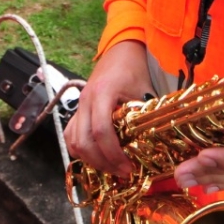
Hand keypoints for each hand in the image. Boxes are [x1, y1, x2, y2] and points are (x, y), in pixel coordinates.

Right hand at [64, 40, 152, 176]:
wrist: (122, 49)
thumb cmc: (135, 68)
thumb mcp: (144, 90)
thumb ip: (145, 116)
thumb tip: (153, 145)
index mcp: (103, 92)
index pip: (101, 130)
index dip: (112, 153)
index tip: (127, 167)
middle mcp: (86, 99)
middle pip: (83, 140)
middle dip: (102, 162)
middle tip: (121, 173)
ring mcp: (79, 104)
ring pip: (73, 140)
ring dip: (90, 159)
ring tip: (110, 168)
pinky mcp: (78, 109)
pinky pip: (70, 134)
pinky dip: (80, 149)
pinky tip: (96, 158)